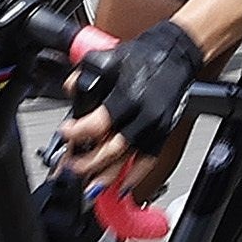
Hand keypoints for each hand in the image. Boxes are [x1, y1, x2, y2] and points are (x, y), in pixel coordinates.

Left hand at [58, 19, 203, 183]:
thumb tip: (70, 92)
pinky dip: (135, 176)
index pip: (97, 124)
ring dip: (107, 176)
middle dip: (88, 163)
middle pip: (110, 150)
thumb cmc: (144, 56)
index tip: (66, 134)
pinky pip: (148, 161)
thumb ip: (84, 76)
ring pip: (127, 160)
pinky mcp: (163, 132)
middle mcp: (142, 115)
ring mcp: (154, 127)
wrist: (175, 55)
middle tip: (71, 166)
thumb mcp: (108, 58)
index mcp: (127, 95)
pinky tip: (122, 186)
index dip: (78, 134)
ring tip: (90, 186)